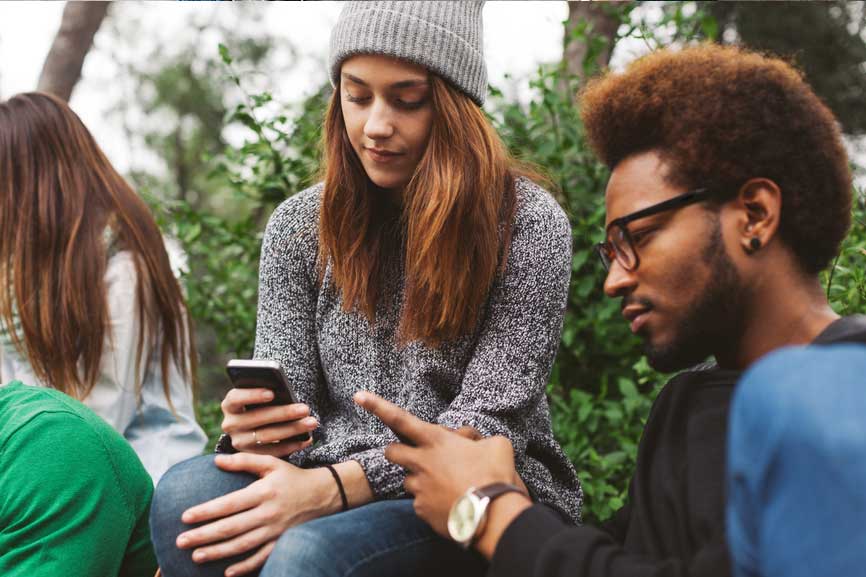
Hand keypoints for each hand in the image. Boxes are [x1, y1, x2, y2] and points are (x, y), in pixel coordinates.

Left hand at [176, 453, 335, 576]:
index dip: (206, 511)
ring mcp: (276, 531)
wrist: (323, 495)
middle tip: (180, 541)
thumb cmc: (292, 477)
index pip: (229, 504)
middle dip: (204, 535)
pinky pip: (261, 558)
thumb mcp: (271, 464)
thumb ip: (244, 462)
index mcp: (263, 492)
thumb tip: (216, 461)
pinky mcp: (281, 542)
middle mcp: (269, 513)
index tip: (185, 517)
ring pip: (243, 545)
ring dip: (218, 552)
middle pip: (231, 527)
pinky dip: (245, 567)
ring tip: (195, 556)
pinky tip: (227, 572)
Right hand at [221, 388, 317, 456]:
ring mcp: (239, 442)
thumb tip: (282, 390)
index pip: (236, 398)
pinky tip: (306, 439)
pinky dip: (291, 445)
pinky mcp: (251, 456)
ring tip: (311, 422)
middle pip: (257, 418)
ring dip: (292, 429)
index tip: (272, 393)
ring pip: (266, 436)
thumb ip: (267, 392)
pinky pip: (273, 452)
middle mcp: (230, 424)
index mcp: (230, 405)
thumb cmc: (262, 404)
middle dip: (283, 413)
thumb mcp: (260, 395)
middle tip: (304, 409)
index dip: (253, 395)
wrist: (256, 425)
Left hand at [353, 391, 523, 537]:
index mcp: (436, 441)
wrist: (493, 515)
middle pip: (391, 451)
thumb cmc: (496, 475)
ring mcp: (418, 487)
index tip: (358, 396)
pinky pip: (419, 503)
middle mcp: (421, 462)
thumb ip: (478, 439)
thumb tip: (472, 442)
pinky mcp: (421, 510)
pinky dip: (431, 503)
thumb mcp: (496, 445)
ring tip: (444, 486)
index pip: (400, 419)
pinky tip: (450, 504)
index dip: (377, 405)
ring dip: (419, 480)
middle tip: (414, 456)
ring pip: (407, 480)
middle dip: (396, 451)